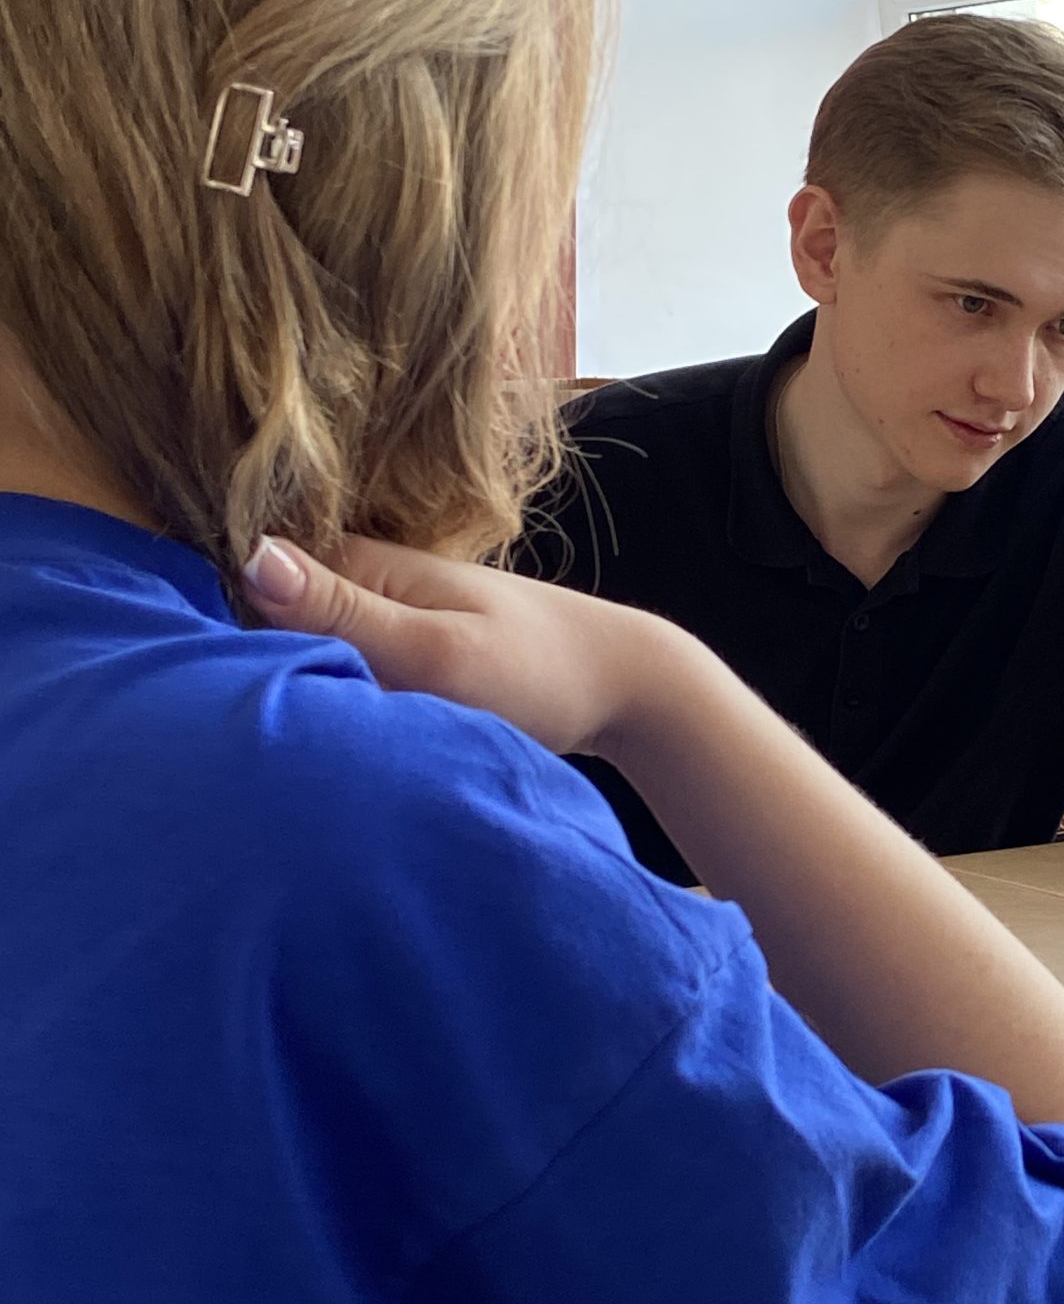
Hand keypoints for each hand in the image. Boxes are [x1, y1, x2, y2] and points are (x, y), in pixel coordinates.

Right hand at [241, 534, 652, 758]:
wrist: (623, 689)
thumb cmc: (538, 669)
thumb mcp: (436, 651)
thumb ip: (345, 614)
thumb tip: (250, 555)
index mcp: (355, 561)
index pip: (243, 578)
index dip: (213, 626)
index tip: (200, 687)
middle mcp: (354, 585)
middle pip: (262, 622)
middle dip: (246, 669)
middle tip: (231, 734)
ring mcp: (374, 624)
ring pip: (299, 656)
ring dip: (289, 693)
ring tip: (268, 746)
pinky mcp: (395, 662)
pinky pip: (336, 681)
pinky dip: (329, 710)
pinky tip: (316, 748)